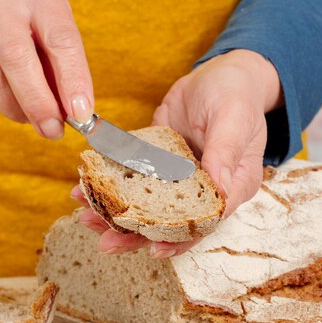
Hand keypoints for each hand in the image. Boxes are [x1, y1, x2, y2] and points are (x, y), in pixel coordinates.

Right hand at [0, 0, 93, 137]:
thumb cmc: (26, 15)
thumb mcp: (54, 22)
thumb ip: (65, 63)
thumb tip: (74, 112)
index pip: (60, 41)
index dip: (73, 81)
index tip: (81, 113)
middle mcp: (1, 5)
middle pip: (17, 61)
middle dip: (38, 105)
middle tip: (53, 130)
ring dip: (16, 110)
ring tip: (32, 116)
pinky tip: (5, 97)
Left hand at [75, 49, 281, 257]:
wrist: (220, 74)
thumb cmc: (236, 95)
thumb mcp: (234, 119)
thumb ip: (225, 151)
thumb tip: (220, 188)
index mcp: (231, 187)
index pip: (206, 223)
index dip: (180, 240)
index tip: (153, 248)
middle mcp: (204, 189)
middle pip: (171, 224)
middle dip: (137, 235)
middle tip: (105, 241)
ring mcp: (179, 177)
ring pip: (148, 206)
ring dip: (117, 214)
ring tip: (86, 216)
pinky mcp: (158, 162)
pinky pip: (134, 178)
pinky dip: (110, 185)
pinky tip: (85, 187)